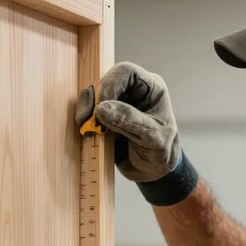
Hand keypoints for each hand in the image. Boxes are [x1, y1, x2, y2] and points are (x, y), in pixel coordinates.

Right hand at [75, 62, 198, 205]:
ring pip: (93, 96)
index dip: (111, 83)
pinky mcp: (104, 119)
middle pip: (105, 81)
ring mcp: (116, 104)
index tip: (102, 106)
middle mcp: (132, 92)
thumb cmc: (161, 153)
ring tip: (87, 129)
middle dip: (94, 99)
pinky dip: (84, 122)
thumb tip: (101, 108)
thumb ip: (130, 121)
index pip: (126, 72)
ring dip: (86, 111)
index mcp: (150, 89)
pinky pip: (89, 112)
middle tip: (88, 119)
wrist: (152, 173)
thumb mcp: (153, 139)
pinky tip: (87, 133)